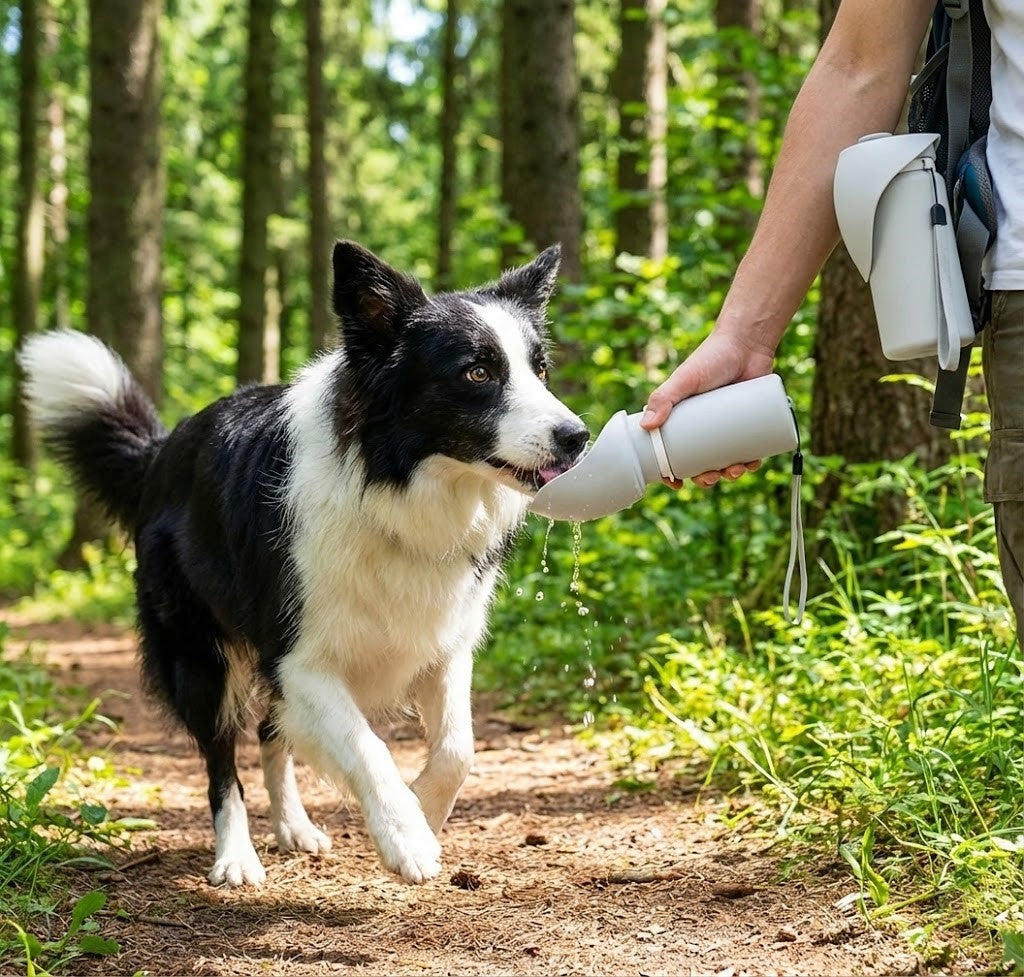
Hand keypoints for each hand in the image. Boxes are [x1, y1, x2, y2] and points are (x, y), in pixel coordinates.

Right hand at [640, 328, 775, 487]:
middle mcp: (704, 426)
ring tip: (737, 470)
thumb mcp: (684, 379)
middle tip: (714, 476)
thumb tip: (647, 426)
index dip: (673, 473)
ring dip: (731, 474)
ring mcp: (728, 426)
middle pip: (702, 462)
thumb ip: (663, 398)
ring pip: (727, 459)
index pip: (673, 453)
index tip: (677, 483)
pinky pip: (751, 448)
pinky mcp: (751, 421)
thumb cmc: (711, 358)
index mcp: (682, 421)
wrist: (747, 343)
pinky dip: (751, 460)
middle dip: (707, 478)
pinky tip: (752, 465)